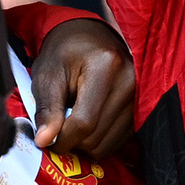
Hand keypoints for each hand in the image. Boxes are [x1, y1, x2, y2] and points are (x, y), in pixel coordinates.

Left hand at [30, 17, 133, 156]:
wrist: (89, 38)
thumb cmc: (64, 54)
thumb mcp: (48, 76)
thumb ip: (47, 109)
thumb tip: (43, 141)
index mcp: (106, 67)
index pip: (84, 122)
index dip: (61, 139)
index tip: (46, 138)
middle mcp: (129, 82)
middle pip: (94, 138)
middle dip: (70, 139)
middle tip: (58, 122)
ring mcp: (139, 97)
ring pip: (104, 146)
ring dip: (83, 142)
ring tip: (73, 118)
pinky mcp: (140, 110)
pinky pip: (115, 143)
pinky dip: (97, 140)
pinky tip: (88, 121)